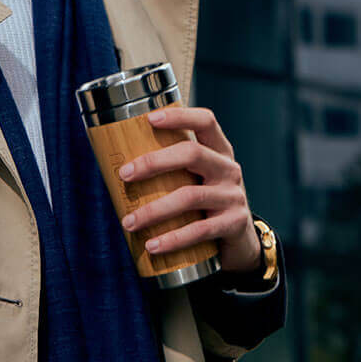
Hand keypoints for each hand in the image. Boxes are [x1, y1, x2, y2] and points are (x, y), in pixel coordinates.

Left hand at [117, 106, 261, 274]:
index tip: (150, 119)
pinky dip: (172, 239)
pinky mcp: (233, 224)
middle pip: (193, 154)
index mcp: (219, 151)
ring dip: (154, 210)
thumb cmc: (206, 202)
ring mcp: (233, 196)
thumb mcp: (198, 178)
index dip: (180, 116)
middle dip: (154, 162)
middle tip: (124, 174)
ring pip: (190, 196)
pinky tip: (151, 246)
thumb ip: (172, 169)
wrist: (242, 240)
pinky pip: (199, 231)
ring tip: (129, 222)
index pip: (206, 121)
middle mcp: (228, 169)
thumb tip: (118, 167)